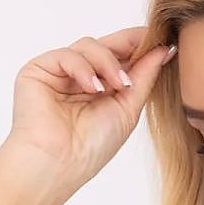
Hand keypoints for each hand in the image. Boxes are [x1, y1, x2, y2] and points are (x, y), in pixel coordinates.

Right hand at [3, 27, 175, 194]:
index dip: (139, 46)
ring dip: (108, 62)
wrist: (60, 163)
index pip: (120, 58)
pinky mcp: (39, 69)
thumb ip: (144, 77)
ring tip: (119, 86)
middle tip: (150, 43)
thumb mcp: (128, 109)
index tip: (164, 41)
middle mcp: (79, 78)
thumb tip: (164, 50)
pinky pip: (67, 54)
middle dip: (129, 45)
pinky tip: (93, 88)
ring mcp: (59, 72)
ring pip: (88, 45)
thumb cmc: (92, 147)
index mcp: (100, 89)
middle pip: (105, 46)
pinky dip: (84, 68)